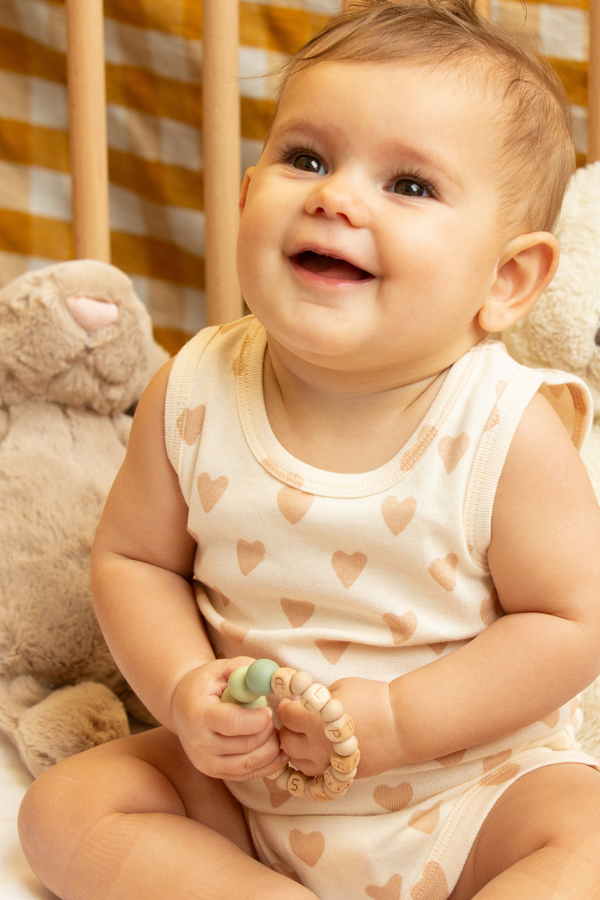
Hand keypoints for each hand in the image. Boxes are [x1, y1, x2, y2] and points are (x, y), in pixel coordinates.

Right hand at [171, 657, 286, 780]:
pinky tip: (276, 749)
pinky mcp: (215, 773)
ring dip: (271, 748)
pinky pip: (248, 774)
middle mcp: (199, 743)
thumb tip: (273, 676)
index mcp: (199, 714)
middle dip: (268, 731)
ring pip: (250, 764)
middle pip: (245, 745)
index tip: (268, 710)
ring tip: (273, 731)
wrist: (182, 707)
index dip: (257, 719)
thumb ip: (246, 668)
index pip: (232, 723)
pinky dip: (268, 764)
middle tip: (272, 717)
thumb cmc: (204, 685)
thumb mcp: (220, 668)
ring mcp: (206, 763)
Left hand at [277, 677, 398, 778]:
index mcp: (313, 722)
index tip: (289, 702)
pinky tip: (316, 750)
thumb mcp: (340, 688)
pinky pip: (313, 774)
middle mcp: (316, 748)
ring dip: (295, 748)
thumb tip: (300, 702)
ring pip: (296, 762)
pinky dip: (309, 763)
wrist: (402, 725)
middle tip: (295, 718)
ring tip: (304, 735)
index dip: (284, 707)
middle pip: (286, 742)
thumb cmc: (373, 700)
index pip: (285, 716)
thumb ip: (316, 698)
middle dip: (287, 728)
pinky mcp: (339, 776)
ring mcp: (328, 766)